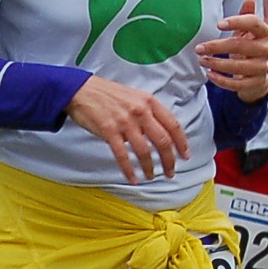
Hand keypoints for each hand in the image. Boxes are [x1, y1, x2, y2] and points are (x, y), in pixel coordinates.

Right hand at [66, 75, 188, 183]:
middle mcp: (140, 111)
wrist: (82, 90)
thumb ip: (149, 112)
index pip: (173, 125)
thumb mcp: (135, 96)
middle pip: (162, 141)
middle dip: (169, 160)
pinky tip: (133, 178)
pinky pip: (122, 155)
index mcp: (149, 102)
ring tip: (151, 176)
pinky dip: (129, 170)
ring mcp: (125, 122)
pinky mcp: (109, 131)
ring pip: (144, 151)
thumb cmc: (108, 94)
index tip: (185, 156)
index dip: (182, 143)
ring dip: (150, 167)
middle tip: (170, 172)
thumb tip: (161, 133)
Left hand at [195, 0, 267, 101]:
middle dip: (217, 47)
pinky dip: (221, 80)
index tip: (218, 24)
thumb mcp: (246, 32)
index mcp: (264, 32)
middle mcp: (265, 49)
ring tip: (201, 60)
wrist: (257, 74)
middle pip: (241, 46)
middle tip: (199, 48)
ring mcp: (262, 68)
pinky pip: (237, 84)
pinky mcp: (255, 83)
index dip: (237, 22)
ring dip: (217, 64)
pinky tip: (209, 74)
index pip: (254, 23)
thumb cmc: (248, 48)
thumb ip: (246, 16)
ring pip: (238, 67)